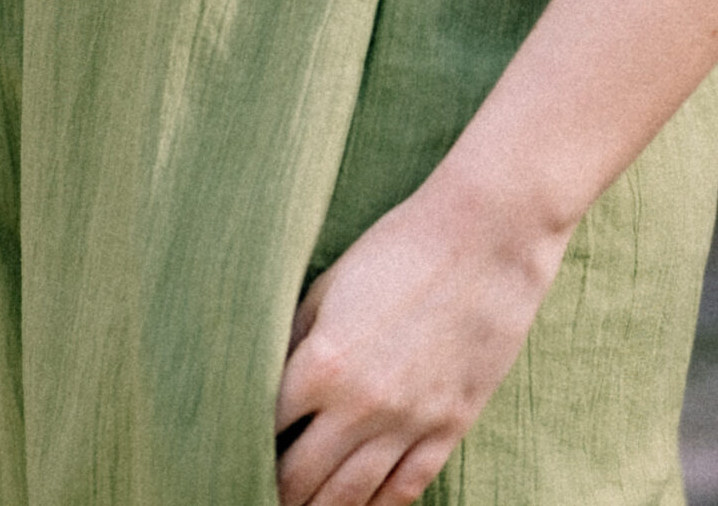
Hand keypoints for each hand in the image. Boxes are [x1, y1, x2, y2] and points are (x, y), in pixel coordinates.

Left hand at [274, 174, 569, 505]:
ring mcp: (409, 423)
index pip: (266, 426)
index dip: (244, 443)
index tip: (231, 452)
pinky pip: (406, 489)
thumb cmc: (399, 249)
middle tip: (253, 491)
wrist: (485, 238)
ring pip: (352, 497)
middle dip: (276, 491)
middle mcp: (361, 405)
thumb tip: (262, 377)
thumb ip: (294, 336)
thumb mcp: (329, 285)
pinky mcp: (449, 428)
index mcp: (323, 363)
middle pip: (302, 477)